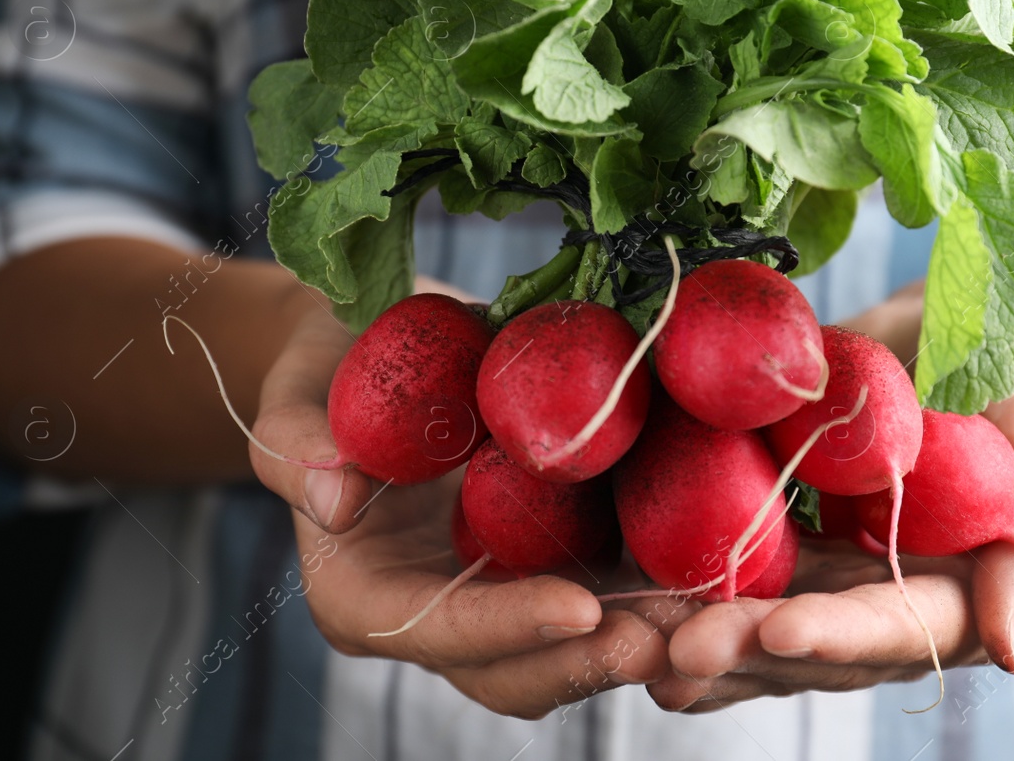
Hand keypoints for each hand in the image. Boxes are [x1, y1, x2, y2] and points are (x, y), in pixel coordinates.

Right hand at [249, 295, 671, 718]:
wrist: (372, 343)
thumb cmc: (324, 365)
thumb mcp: (296, 392)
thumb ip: (297, 446)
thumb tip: (332, 499)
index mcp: (364, 597)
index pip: (437, 631)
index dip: (506, 626)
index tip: (578, 606)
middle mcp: (435, 616)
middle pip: (513, 670)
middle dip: (590, 661)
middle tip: (669, 639)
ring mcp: (498, 594)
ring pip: (571, 648)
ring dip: (642, 640)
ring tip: (712, 618)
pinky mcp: (549, 559)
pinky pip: (607, 590)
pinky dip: (659, 590)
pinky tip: (718, 570)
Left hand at [647, 291, 1013, 712]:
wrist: (962, 338)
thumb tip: (1012, 651)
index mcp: (955, 599)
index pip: (892, 630)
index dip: (836, 634)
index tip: (778, 630)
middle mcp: (878, 608)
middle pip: (805, 648)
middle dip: (740, 652)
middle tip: (674, 650)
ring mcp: (818, 583)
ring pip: (748, 630)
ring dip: (688, 638)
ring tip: (626, 642)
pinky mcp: (773, 546)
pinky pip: (719, 578)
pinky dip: (668, 590)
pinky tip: (611, 602)